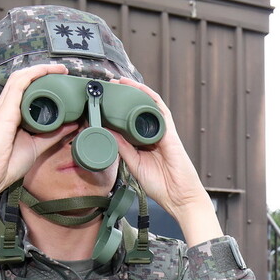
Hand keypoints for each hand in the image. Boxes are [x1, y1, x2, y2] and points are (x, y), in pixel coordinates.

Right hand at [0, 63, 76, 235]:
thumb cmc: (4, 165)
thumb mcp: (35, 146)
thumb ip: (53, 135)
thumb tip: (72, 124)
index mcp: (8, 115)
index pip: (23, 89)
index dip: (41, 81)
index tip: (60, 79)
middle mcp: (3, 108)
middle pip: (22, 80)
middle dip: (42, 71)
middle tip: (63, 70)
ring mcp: (1, 108)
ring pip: (19, 79)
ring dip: (40, 70)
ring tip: (58, 69)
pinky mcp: (3, 113)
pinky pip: (17, 86)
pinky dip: (32, 77)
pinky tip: (45, 73)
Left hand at [110, 78, 221, 245]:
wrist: (180, 196)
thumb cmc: (161, 186)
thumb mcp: (134, 165)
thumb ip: (122, 148)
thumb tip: (105, 131)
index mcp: (142, 145)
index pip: (126, 124)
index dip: (114, 112)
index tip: (99, 104)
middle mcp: (151, 135)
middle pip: (135, 111)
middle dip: (122, 98)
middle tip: (106, 87)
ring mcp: (161, 132)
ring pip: (147, 107)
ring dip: (134, 92)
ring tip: (119, 82)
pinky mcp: (170, 132)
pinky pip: (160, 110)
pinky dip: (150, 97)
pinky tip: (138, 88)